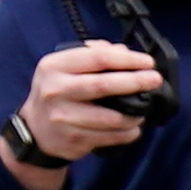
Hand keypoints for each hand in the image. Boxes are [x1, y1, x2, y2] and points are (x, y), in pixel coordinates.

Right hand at [12, 40, 165, 176]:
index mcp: (54, 66)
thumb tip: (124, 50)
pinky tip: (133, 127)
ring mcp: (64, 117)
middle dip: (136, 82)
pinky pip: (112, 136)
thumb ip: (92, 54)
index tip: (147, 62)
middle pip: (104, 85)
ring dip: (136, 114)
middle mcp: (56, 90)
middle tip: (155, 79)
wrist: (36, 129)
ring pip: (113, 117)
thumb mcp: (63, 67)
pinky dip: (129, 132)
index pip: (97, 58)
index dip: (127, 59)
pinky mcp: (74, 139)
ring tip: (144, 109)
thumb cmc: (57, 93)